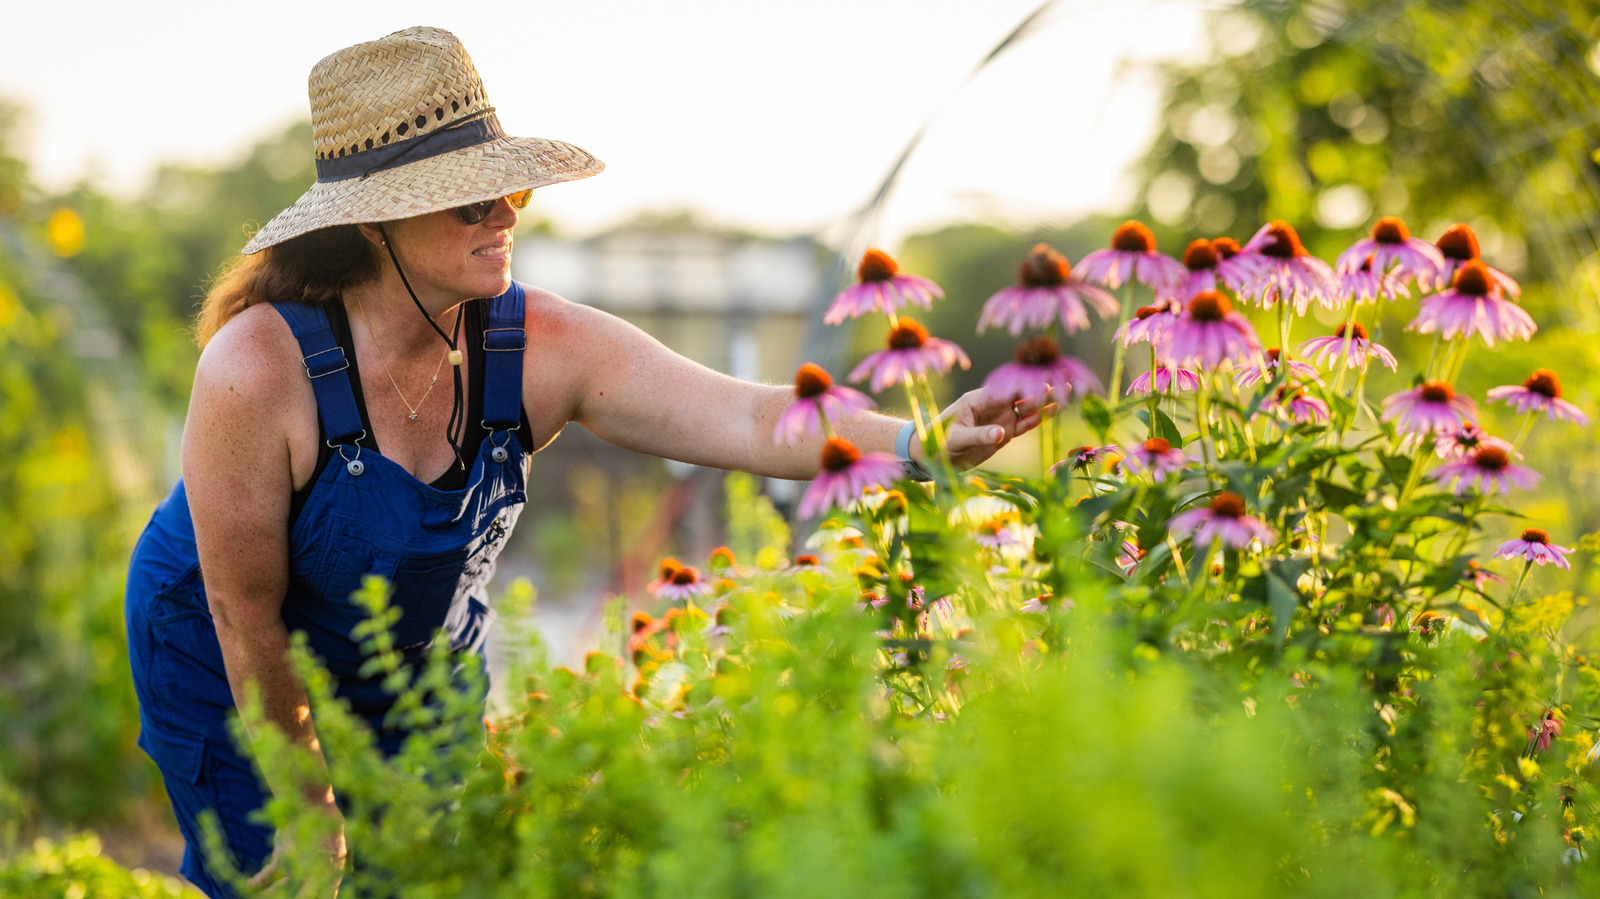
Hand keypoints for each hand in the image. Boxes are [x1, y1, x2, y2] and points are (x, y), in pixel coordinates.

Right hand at [249, 801, 346, 897]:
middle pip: (305, 897)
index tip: (312, 898)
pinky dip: (257, 882)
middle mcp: (318, 871)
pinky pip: (265, 876)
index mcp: (335, 868)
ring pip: (280, 891)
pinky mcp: (283, 857)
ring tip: (258, 897)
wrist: (311, 800)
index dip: (319, 898)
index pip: (328, 895)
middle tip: (284, 897)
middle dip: (299, 898)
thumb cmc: (327, 819)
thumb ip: (346, 857)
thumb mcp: (344, 838)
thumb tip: (349, 871)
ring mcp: (300, 865)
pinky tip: (250, 885)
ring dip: (268, 895)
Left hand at [916, 388, 1054, 471]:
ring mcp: (1000, 419)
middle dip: (1040, 388)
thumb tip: (1001, 433)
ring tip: (1066, 393)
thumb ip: (979, 435)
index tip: (1041, 378)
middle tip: (1063, 380)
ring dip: (1045, 401)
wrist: (934, 457)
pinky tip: (1054, 410)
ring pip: (1026, 408)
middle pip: (1020, 395)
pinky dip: (1039, 418)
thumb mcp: (956, 438)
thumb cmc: (939, 441)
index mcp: (978, 399)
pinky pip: (1025, 424)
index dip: (1023, 383)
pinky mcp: (1004, 434)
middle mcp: (992, 406)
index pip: (1005, 389)